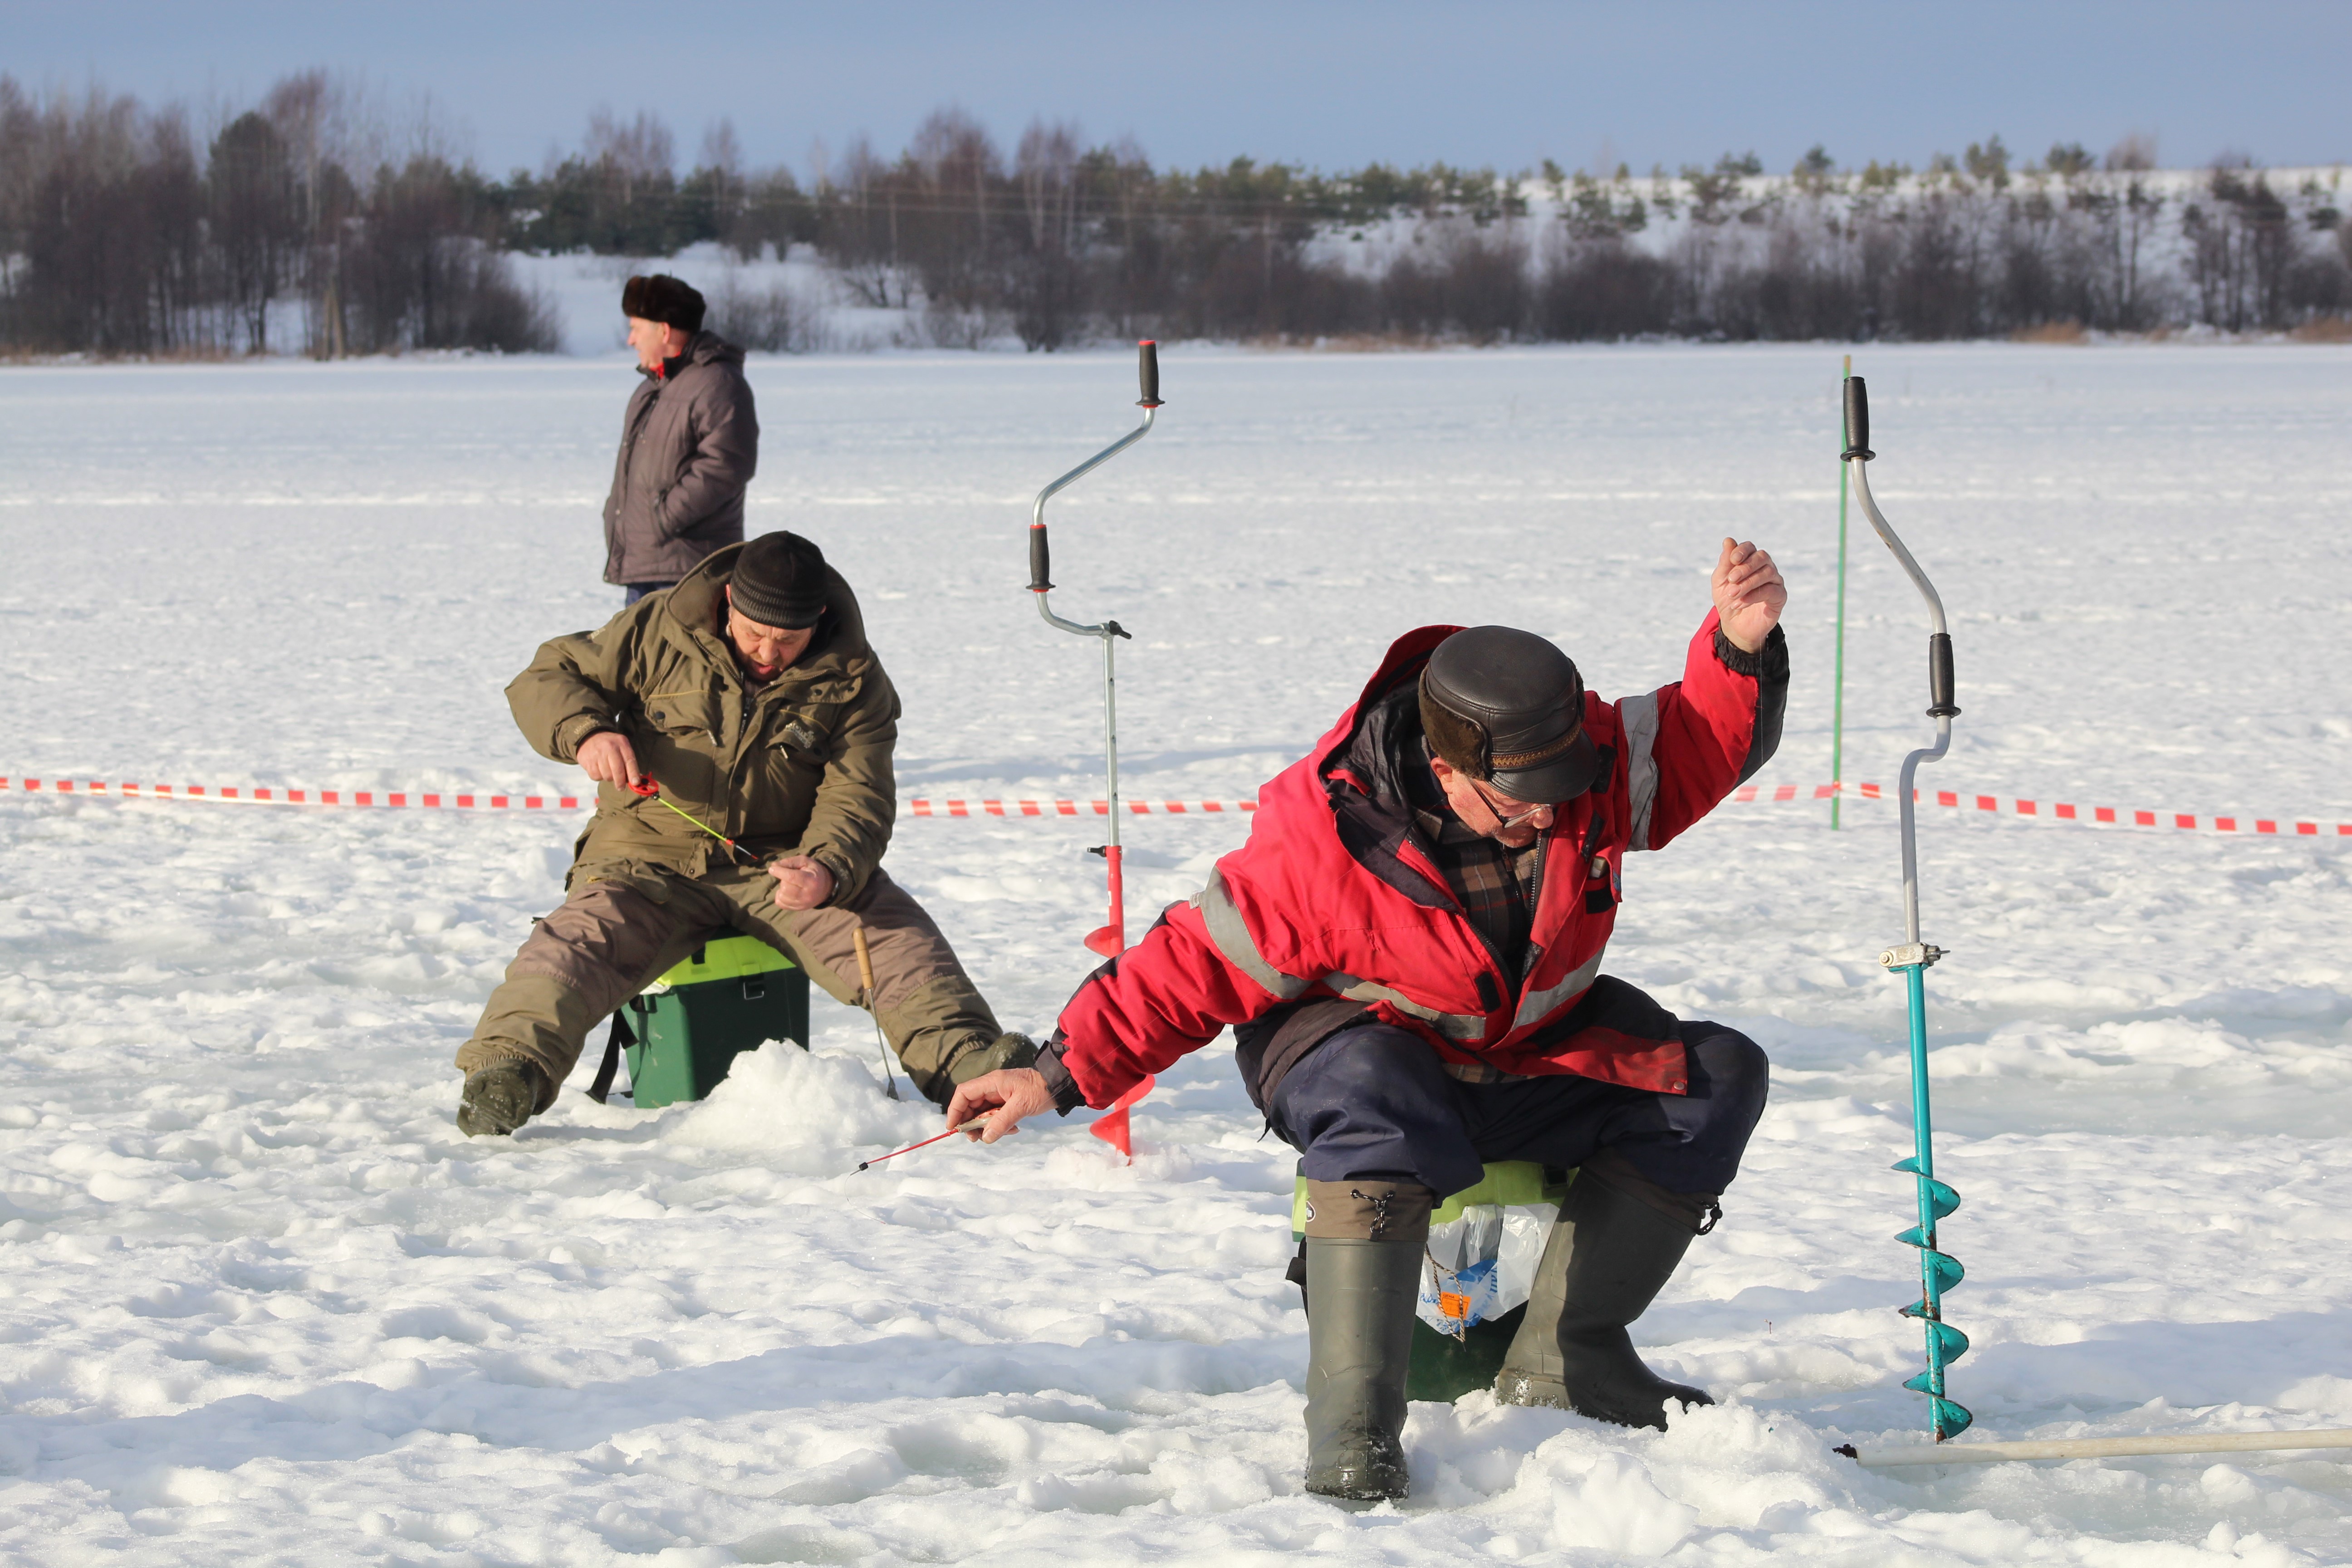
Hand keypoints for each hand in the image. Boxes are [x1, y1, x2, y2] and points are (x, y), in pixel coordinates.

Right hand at [577, 731, 644, 789]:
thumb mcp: (621, 747)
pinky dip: (599, 776)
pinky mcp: (588, 761)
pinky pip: (596, 776)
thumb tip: (633, 781)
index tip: (635, 782)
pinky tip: (599, 769)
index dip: (633, 773)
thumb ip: (628, 762)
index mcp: (621, 743)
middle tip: (621, 787)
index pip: (629, 760)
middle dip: (620, 782)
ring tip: (608, 771)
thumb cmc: (610, 746)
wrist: (589, 737)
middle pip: (617, 770)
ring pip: (607, 775)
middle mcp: (609, 747)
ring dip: (609, 778)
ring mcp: (597, 754)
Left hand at [766, 855, 834, 909]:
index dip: (779, 872)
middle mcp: (807, 895)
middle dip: (783, 880)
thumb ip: (790, 862)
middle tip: (788, 877)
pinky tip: (787, 892)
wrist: (824, 888)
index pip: (791, 877)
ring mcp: (802, 904)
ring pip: (782, 896)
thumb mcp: (805, 862)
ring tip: (789, 884)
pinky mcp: (797, 909)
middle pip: (785, 888)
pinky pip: (781, 904)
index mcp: (811, 880)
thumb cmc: (813, 872)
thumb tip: (773, 866)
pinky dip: (780, 896)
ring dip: (781, 888)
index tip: (772, 869)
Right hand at [944, 1067, 1054, 1144]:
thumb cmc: (1040, 1090)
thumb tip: (985, 1138)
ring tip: (998, 1134)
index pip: (964, 1093)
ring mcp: (998, 1095)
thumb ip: (1002, 1121)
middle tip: (976, 1138)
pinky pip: (994, 1116)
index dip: (955, 1109)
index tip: (953, 1127)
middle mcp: (992, 1087)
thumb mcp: (1021, 1106)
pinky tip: (1013, 1129)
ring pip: (982, 1113)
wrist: (1059, 1085)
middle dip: (970, 1123)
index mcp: (992, 1082)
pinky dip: (999, 1125)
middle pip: (970, 1105)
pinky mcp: (1006, 1102)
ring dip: (986, 1127)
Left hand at [1712, 538, 1786, 653]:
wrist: (1734, 625)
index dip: (1742, 550)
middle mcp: (1765, 567)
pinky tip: (1739, 603)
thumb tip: (1728, 540)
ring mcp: (1775, 581)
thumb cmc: (1728, 600)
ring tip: (1732, 594)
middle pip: (1762, 557)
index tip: (1733, 559)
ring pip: (1767, 572)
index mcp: (1750, 561)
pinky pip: (1771, 590)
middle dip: (1745, 567)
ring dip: (1747, 583)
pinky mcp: (1780, 596)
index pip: (1750, 547)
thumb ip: (1725, 563)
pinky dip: (1753, 596)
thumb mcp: (1720, 582)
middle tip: (1731, 579)